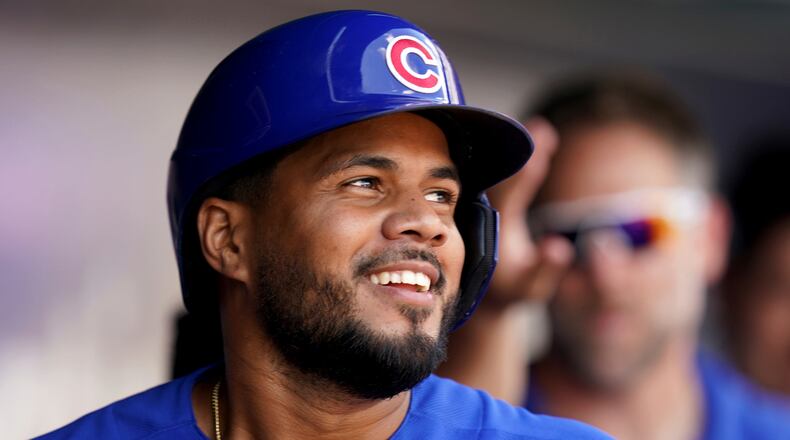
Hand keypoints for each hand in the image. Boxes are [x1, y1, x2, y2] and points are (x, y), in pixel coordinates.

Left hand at [485, 118, 573, 306]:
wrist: (487, 294)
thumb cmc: (512, 291)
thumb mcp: (530, 287)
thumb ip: (545, 269)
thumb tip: (558, 246)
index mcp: (497, 229)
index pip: (510, 196)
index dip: (524, 175)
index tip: (538, 153)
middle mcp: (492, 213)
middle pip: (509, 177)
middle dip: (527, 154)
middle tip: (541, 128)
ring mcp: (494, 208)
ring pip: (509, 174)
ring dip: (527, 152)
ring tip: (542, 128)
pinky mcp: (499, 207)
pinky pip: (512, 179)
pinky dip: (526, 162)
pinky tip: (542, 143)